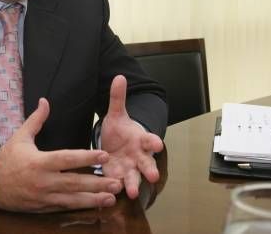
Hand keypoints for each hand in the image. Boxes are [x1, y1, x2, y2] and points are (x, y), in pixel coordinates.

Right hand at [0, 98, 122, 211]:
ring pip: (72, 199)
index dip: (87, 157)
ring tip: (111, 198)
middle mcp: (43, 181)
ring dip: (93, 199)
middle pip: (75, 183)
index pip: (67, 159)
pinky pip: (64, 208)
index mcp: (39, 162)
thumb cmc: (6, 158)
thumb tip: (45, 100)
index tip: (104, 155)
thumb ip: (36, 120)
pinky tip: (94, 205)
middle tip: (117, 182)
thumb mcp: (20, 136)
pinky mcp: (43, 207)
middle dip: (97, 183)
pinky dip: (80, 207)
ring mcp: (43, 197)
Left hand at [101, 75, 163, 198]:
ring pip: (135, 177)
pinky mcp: (117, 176)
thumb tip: (119, 76)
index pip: (150, 140)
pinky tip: (112, 193)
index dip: (154, 142)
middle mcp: (139, 156)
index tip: (157, 143)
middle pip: (147, 163)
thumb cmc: (120, 130)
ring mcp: (129, 168)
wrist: (115, 144)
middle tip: (153, 175)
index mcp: (141, 139)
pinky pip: (119, 183)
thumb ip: (117, 98)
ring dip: (134, 184)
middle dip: (150, 169)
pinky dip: (117, 188)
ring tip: (132, 191)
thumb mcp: (116, 113)